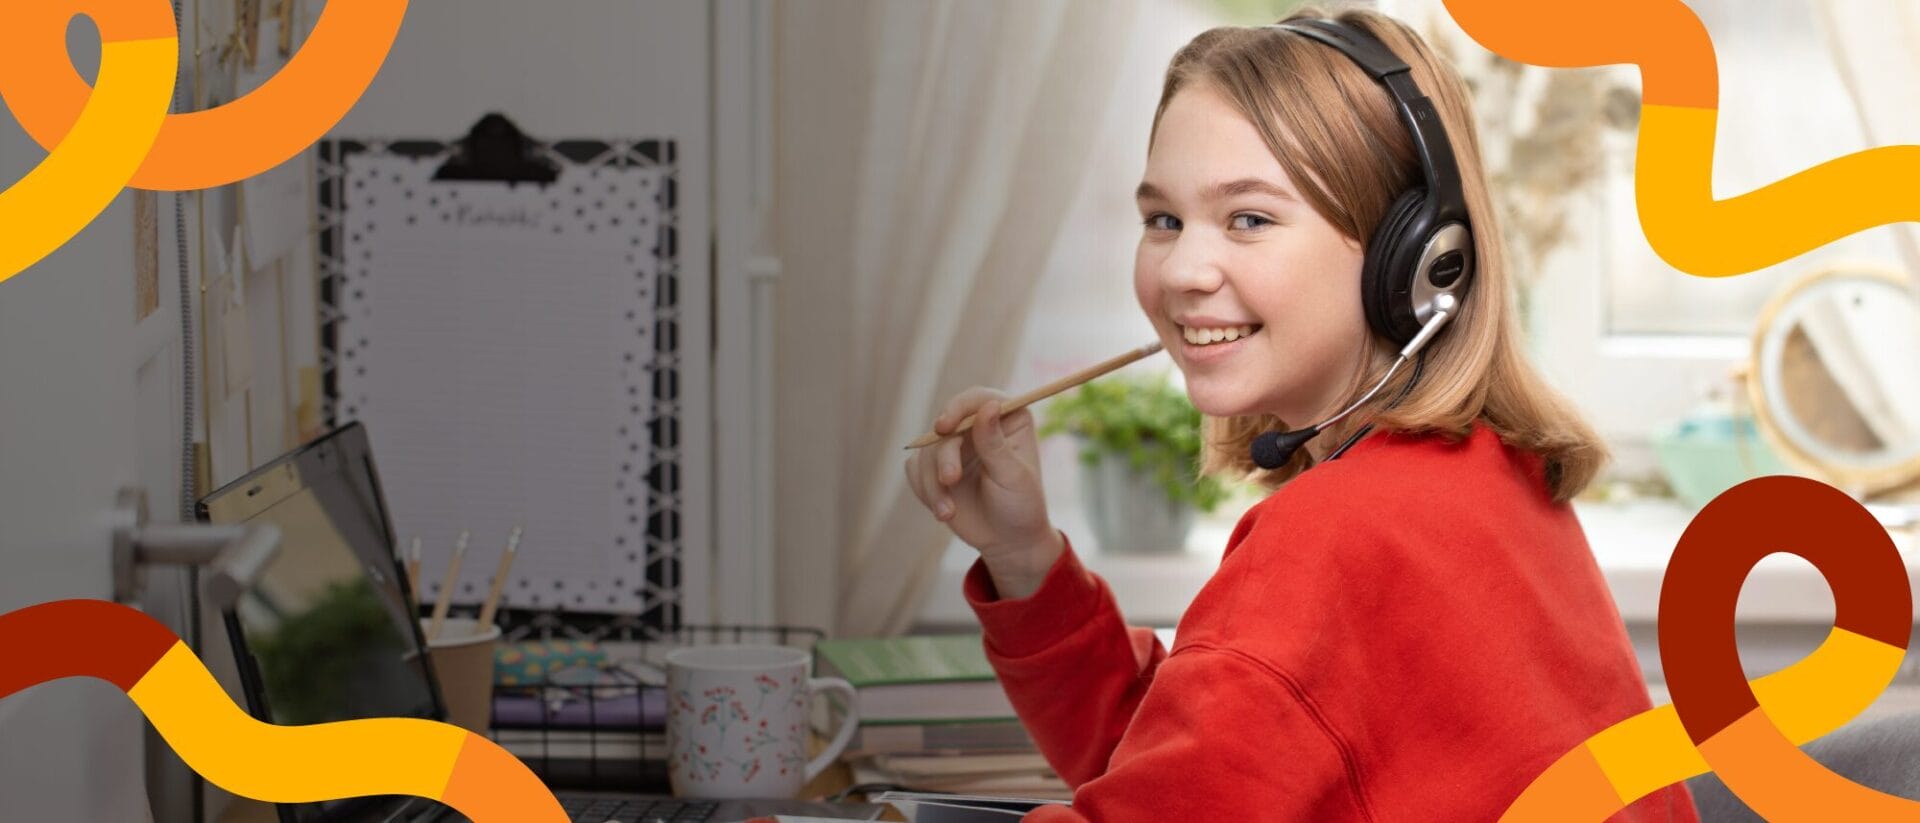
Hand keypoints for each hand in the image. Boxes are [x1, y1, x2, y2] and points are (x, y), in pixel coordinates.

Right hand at [905, 388, 1060, 588]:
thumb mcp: (1012, 476)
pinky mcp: (935, 467)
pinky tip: (944, 510)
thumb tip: (988, 406)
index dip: (957, 408)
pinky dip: (925, 491)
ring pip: (926, 450)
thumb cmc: (1020, 506)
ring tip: (947, 512)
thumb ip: (994, 443)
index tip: (943, 427)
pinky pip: (915, 470)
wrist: (1007, 541)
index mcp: (1007, 420)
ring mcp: (955, 447)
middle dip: (943, 456)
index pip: (976, 399)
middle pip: (946, 425)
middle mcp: (978, 427)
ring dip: (933, 483)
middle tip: (950, 481)